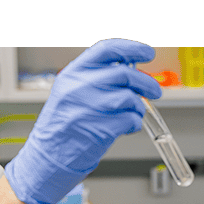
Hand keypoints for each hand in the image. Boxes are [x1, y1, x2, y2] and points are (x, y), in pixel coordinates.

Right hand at [5, 39, 161, 203]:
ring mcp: (89, 108)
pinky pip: (130, 120)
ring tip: (135, 113)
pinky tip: (128, 126)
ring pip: (130, 98)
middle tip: (154, 90)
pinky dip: (135, 123)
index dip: (131, 48)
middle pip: (124, 73)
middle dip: (146, 82)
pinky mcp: (100, 129)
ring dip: (139, 106)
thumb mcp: (72, 90)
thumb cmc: (63, 124)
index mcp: (74, 72)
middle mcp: (80, 87)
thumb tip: (132, 70)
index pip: (107, 49)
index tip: (147, 52)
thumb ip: (98, 77)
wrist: (49, 155)